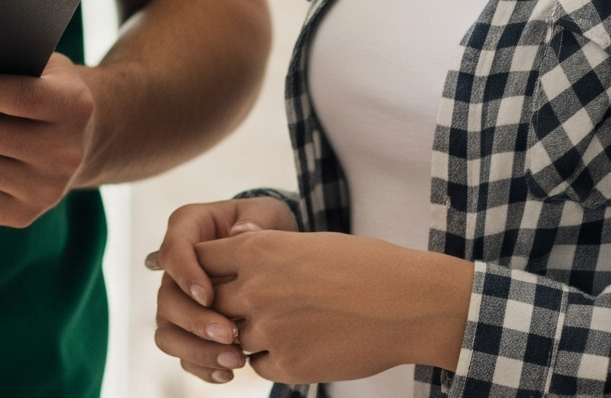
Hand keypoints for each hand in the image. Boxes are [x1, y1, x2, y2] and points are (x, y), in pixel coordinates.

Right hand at [149, 197, 297, 383]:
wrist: (272, 251)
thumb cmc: (265, 224)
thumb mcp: (267, 213)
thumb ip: (257, 220)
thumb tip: (241, 234)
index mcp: (186, 230)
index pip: (172, 253)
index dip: (185, 276)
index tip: (208, 296)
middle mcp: (176, 268)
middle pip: (165, 298)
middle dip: (195, 320)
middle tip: (229, 334)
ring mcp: (180, 299)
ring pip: (167, 331)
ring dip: (196, 349)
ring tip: (234, 360)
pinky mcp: (189, 327)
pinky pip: (183, 352)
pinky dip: (202, 366)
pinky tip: (229, 373)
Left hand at [185, 222, 472, 386]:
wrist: (411, 303)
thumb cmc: (365, 266)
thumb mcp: (306, 243)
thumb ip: (263, 249)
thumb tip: (233, 246)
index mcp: (257, 250)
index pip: (198, 260)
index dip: (204, 271)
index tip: (216, 277)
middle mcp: (255, 289)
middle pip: (208, 303)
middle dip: (222, 308)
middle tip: (247, 308)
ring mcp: (270, 329)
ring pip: (233, 339)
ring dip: (250, 337)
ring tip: (288, 326)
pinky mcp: (289, 364)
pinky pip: (259, 367)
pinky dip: (273, 361)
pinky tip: (302, 346)